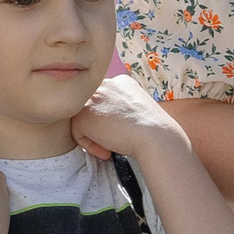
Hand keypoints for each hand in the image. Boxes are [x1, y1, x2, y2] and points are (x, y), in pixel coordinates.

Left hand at [71, 75, 185, 162]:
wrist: (155, 136)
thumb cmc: (153, 131)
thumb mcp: (137, 111)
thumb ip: (120, 110)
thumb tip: (105, 122)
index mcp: (121, 82)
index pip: (104, 102)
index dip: (110, 122)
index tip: (123, 134)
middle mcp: (105, 84)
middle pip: (91, 110)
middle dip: (99, 128)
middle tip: (114, 142)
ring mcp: (93, 97)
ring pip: (82, 121)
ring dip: (94, 137)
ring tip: (110, 147)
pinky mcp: (84, 113)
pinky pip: (78, 134)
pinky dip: (90, 146)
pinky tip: (107, 151)